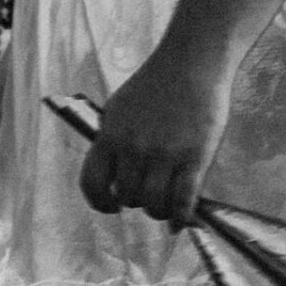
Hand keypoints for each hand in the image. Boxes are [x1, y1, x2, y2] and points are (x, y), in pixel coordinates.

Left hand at [79, 44, 233, 226]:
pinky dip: (181, 219)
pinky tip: (181, 223)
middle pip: (128, 197)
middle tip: (148, 198)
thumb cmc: (155, 84)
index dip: (99, 202)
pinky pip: (183, 201)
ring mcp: (164, 154)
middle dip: (137, 203)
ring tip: (165, 208)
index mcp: (110, 135)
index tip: (111, 206)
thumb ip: (113, 140)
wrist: (190, 62)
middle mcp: (133, 148)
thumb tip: (111, 175)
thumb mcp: (119, 109)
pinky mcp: (194, 157)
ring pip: (154, 205)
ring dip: (159, 212)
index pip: (92, 183)